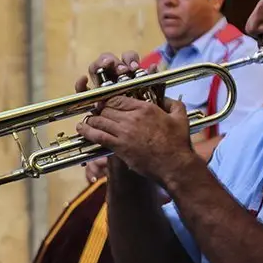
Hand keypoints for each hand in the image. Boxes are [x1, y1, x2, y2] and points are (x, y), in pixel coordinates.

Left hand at [76, 52, 193, 183]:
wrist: (174, 165)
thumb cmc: (178, 143)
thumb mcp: (180, 117)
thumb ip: (173, 104)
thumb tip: (167, 99)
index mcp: (145, 108)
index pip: (118, 98)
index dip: (109, 101)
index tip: (106, 104)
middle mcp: (132, 117)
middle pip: (107, 108)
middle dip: (100, 110)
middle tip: (96, 114)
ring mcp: (124, 132)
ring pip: (100, 120)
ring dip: (92, 120)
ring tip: (87, 122)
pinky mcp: (119, 146)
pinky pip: (98, 136)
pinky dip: (87, 131)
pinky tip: (81, 129)